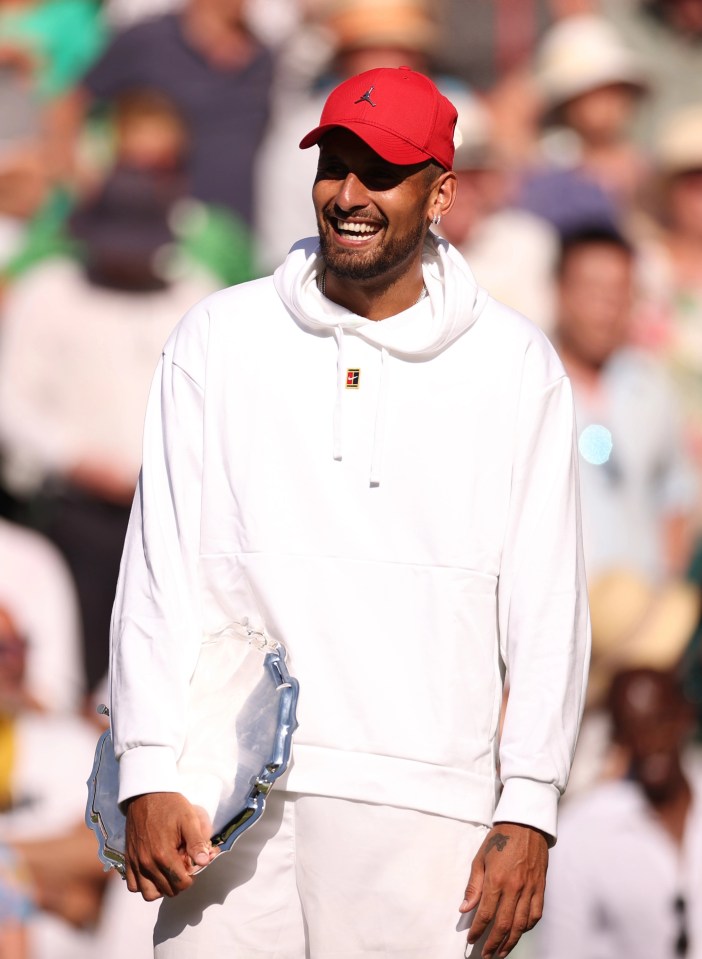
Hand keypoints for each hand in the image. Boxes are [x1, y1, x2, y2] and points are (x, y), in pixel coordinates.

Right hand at [124, 792, 217, 900]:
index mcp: (163, 855)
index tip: (192, 866)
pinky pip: (133, 885)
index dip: (191, 878)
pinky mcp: (128, 859)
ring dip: (161, 888)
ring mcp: (136, 862)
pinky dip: (143, 884)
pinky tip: (154, 872)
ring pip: (149, 893)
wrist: (146, 794)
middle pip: (167, 890)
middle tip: (182, 866)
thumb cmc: (170, 805)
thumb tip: (204, 862)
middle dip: (178, 882)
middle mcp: (147, 863)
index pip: (180, 884)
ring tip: (169, 872)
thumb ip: (197, 842)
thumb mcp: (189, 819)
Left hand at [460, 822, 548, 958]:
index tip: (472, 939)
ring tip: (502, 951)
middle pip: (504, 924)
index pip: (485, 913)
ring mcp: (530, 888)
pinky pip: (536, 914)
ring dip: (511, 941)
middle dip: (493, 943)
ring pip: (521, 924)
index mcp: (496, 879)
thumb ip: (473, 886)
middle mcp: (514, 887)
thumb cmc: (501, 839)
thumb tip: (465, 908)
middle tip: (486, 954)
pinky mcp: (540, 887)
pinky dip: (528, 927)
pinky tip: (520, 932)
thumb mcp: (480, 858)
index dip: (478, 930)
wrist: (525, 824)